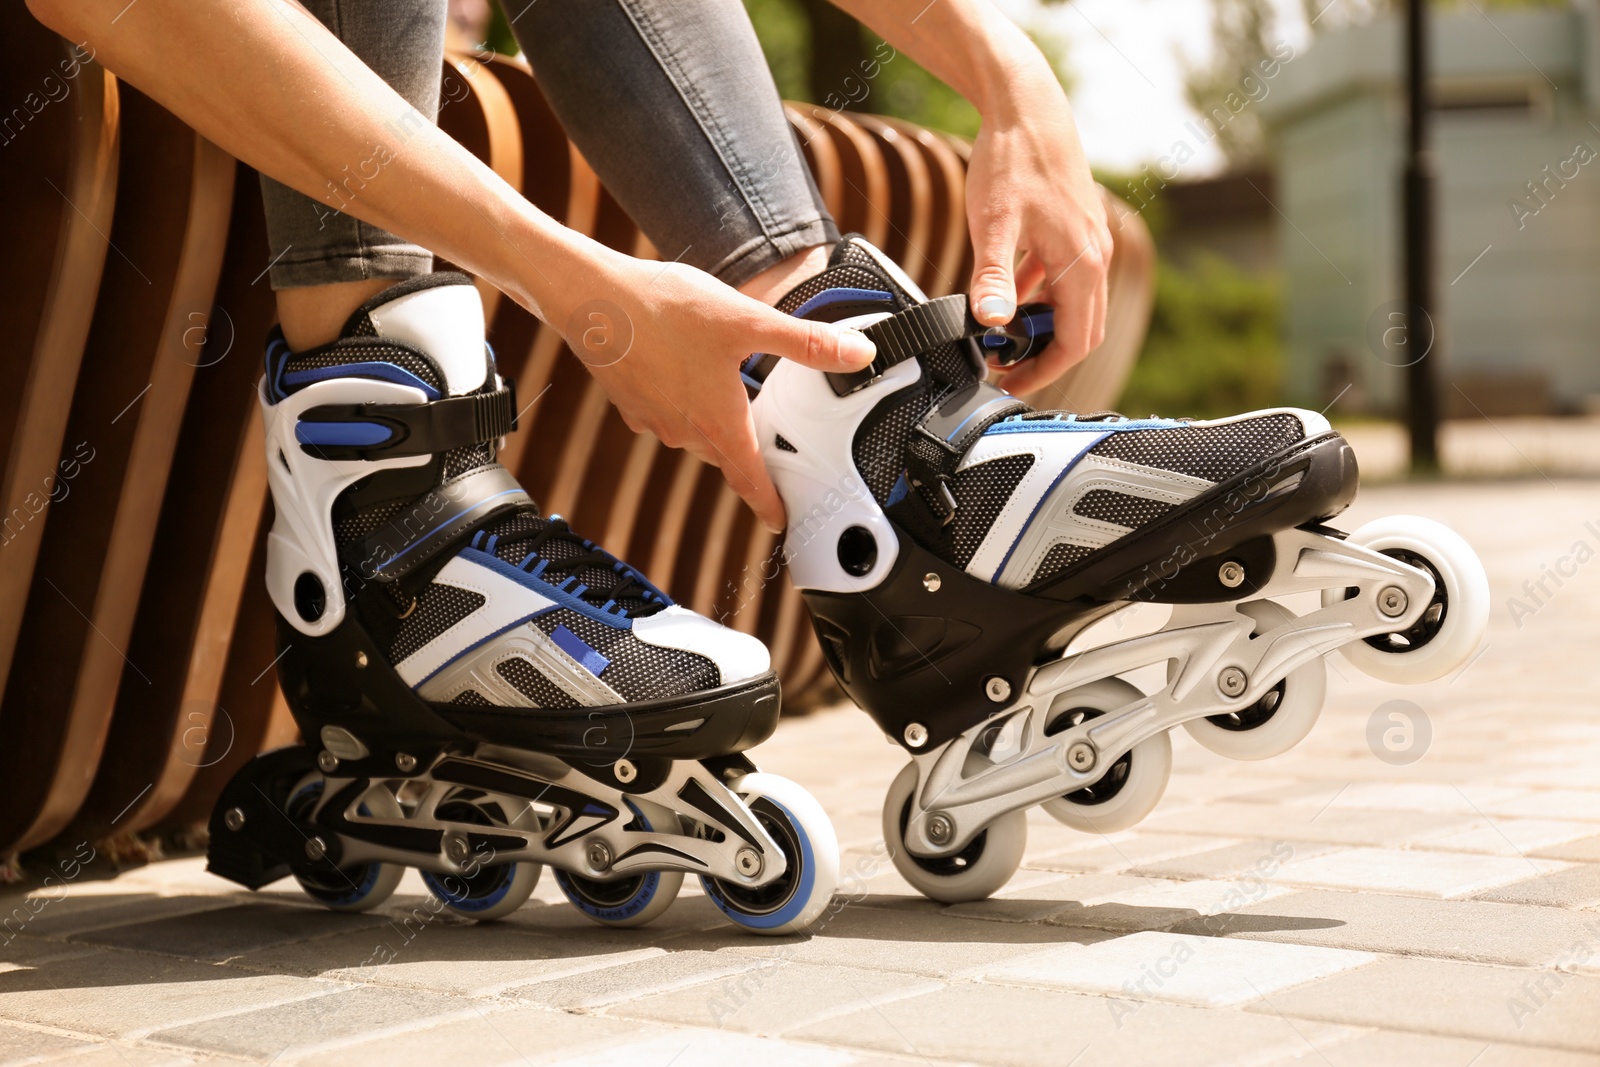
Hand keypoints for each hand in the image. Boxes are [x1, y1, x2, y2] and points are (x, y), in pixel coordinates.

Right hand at [559, 251, 875, 532]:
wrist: (592, 298)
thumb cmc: (665, 309)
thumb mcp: (748, 321)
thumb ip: (806, 342)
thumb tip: (859, 354)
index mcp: (718, 422)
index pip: (751, 480)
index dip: (769, 505)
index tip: (780, 522)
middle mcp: (684, 432)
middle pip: (727, 454)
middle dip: (747, 452)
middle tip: (767, 441)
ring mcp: (653, 420)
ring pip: (696, 434)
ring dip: (714, 422)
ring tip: (726, 391)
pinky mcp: (630, 404)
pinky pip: (667, 415)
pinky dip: (682, 403)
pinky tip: (683, 369)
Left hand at [965, 63, 1112, 396]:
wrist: (1026, 106)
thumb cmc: (1011, 160)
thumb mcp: (993, 224)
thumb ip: (994, 277)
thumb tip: (991, 323)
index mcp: (1082, 262)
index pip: (1077, 340)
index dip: (1045, 369)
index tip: (1010, 382)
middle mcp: (1094, 255)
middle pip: (1083, 329)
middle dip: (1045, 356)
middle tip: (1003, 369)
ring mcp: (1088, 241)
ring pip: (1073, 305)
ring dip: (1041, 326)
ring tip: (999, 338)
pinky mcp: (1075, 228)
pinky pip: (1063, 278)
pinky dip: (1039, 297)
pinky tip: (1007, 297)